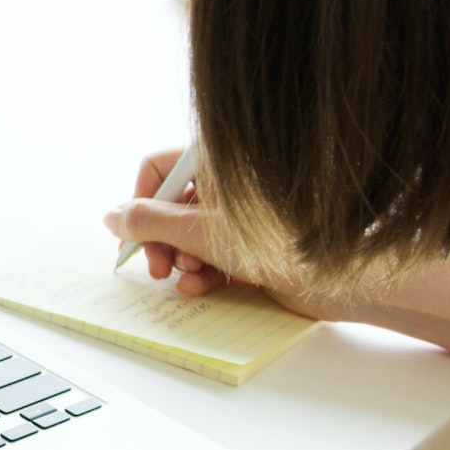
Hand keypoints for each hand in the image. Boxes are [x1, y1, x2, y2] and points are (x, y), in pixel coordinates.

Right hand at [103, 147, 348, 320]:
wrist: (338, 279)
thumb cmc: (276, 245)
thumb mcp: (198, 232)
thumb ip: (149, 221)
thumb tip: (112, 216)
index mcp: (217, 163)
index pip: (157, 168)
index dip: (139, 201)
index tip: (133, 234)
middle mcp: (226, 185)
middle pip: (169, 205)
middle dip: (159, 240)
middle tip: (158, 268)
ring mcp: (237, 216)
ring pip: (186, 234)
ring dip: (180, 260)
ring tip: (191, 277)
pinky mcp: (249, 245)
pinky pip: (209, 254)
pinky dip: (201, 272)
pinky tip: (203, 286)